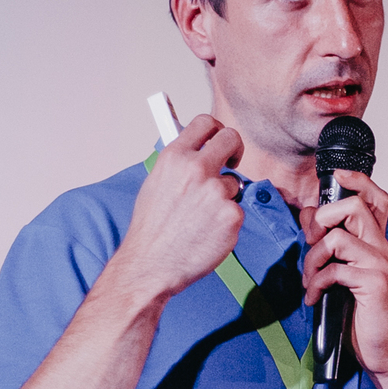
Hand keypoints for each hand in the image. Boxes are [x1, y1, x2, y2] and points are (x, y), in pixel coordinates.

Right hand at [112, 113, 243, 305]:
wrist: (151, 265)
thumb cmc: (152, 230)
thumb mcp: (156, 184)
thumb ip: (179, 165)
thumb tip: (196, 151)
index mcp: (174, 157)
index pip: (205, 123)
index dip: (216, 130)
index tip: (218, 140)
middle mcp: (196, 169)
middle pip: (231, 139)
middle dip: (234, 150)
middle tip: (231, 164)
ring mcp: (216, 192)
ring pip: (233, 184)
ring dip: (224, 198)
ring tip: (201, 218)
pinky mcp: (231, 215)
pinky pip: (236, 210)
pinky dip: (226, 222)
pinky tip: (207, 233)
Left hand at [301, 170, 387, 379]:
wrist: (382, 349)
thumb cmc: (360, 312)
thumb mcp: (342, 272)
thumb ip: (329, 244)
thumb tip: (309, 215)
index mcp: (375, 242)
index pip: (376, 198)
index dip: (358, 180)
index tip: (336, 176)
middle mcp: (381, 247)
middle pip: (354, 206)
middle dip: (322, 219)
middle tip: (313, 244)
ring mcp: (380, 264)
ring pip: (338, 237)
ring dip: (313, 259)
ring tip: (310, 280)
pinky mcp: (374, 283)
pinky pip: (336, 270)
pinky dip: (317, 283)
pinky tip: (314, 297)